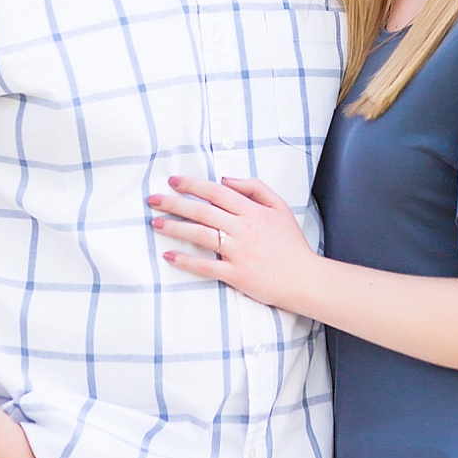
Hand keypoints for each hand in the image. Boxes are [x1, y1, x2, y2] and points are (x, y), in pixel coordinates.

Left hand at [149, 175, 320, 311]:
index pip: (217, 192)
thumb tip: (225, 179)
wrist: (304, 278)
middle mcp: (244, 229)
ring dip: (175, 228)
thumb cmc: (291, 243)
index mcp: (253, 211)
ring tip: (155, 223)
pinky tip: (169, 255)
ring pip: (201, 236)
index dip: (193, 185)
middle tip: (153, 199)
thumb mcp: (279, 207)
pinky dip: (186, 261)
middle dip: (174, 203)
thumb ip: (255, 188)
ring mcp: (239, 252)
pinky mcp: (237, 275)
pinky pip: (206, 266)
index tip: (173, 181)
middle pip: (203, 211)